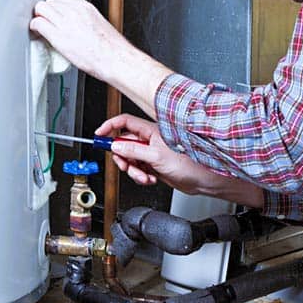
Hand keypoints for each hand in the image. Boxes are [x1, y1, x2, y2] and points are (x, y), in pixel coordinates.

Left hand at [29, 0, 127, 79]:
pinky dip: (35, 27)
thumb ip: (85, 19)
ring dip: (39, 17)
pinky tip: (37, 33)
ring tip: (42, 27)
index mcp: (86, 8)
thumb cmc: (110, 48)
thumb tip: (76, 23)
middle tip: (47, 22)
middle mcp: (75, 12)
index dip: (55, 7)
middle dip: (46, 11)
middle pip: (49, 2)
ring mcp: (66, 23)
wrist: (114, 58)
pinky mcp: (58, 36)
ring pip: (41, 8)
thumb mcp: (99, 24)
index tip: (55, 14)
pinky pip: (39, 23)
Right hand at [97, 114, 263, 207]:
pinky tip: (151, 178)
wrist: (203, 180)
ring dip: (134, 170)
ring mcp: (152, 152)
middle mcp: (151, 140)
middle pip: (124, 143)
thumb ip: (133, 150)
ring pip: (131, 159)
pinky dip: (141, 176)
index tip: (99, 135)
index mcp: (151, 130)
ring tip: (145, 175)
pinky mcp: (155, 164)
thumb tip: (116, 145)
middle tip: (126, 166)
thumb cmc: (190, 163)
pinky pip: (139, 169)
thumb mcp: (155, 156)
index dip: (110, 127)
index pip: (124, 122)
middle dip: (123, 158)